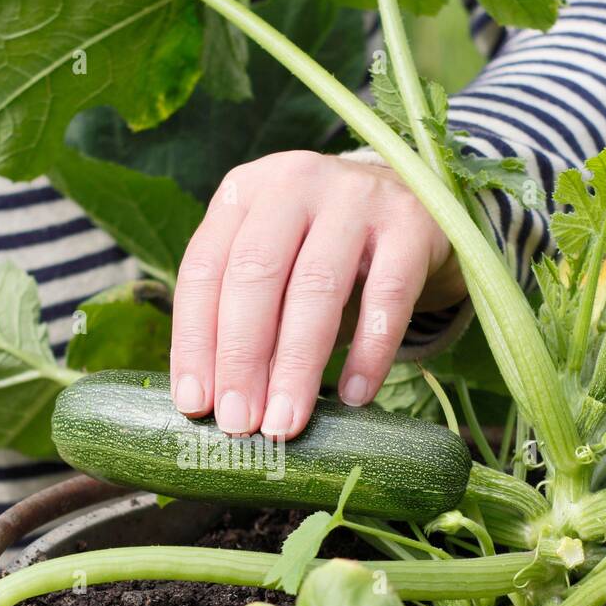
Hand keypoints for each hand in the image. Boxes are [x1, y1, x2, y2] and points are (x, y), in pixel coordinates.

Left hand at [171, 150, 465, 438]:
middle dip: (241, 359)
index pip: (204, 270)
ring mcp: (356, 197)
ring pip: (317, 287)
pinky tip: (356, 395)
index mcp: (244, 190)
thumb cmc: (322, 248)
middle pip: (255, 276)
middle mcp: (295, 182)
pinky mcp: (411, 222)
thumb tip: (216, 402)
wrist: (412, 202)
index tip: (194, 404)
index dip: (194, 341)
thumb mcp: (274, 261)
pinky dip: (370, 351)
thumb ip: (242, 314)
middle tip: (238, 423)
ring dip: (297, 366)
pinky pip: (388, 295)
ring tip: (285, 422)